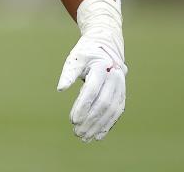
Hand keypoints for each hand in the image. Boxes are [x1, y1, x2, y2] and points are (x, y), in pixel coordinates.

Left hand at [57, 0, 126, 141]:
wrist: (106, 46)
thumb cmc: (86, 53)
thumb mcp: (75, 58)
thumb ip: (68, 73)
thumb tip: (61, 89)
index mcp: (102, 66)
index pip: (92, 90)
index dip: (82, 106)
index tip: (72, 120)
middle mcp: (115, 77)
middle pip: (103, 103)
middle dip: (90, 120)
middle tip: (77, 132)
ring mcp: (121, 86)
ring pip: (111, 110)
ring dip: (98, 126)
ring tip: (85, 137)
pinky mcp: (122, 93)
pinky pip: (117, 111)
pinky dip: (108, 125)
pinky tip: (98, 136)